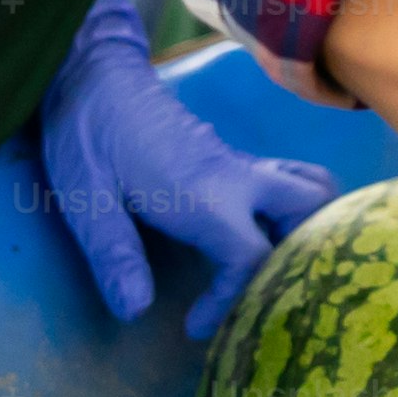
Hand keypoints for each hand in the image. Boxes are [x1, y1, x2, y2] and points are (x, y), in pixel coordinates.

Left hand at [43, 0, 336, 337]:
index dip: (234, 300)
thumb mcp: (85, 196)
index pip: (252, 255)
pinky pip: (289, 181)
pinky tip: (257, 235)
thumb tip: (135, 310)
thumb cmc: (86, 131)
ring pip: (312, 188)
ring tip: (270, 266)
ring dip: (308, 226)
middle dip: (303, 255)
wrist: (93, 70)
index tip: (196, 326)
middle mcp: (235, 175)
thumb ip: (114, 253)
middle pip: (311, 210)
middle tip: (260, 291)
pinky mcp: (232, 159)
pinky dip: (293, 211)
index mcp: (203, 191)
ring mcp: (238, 163)